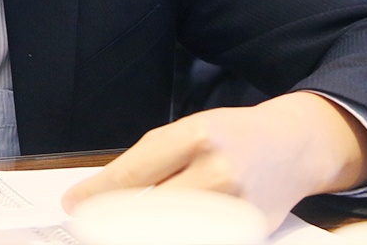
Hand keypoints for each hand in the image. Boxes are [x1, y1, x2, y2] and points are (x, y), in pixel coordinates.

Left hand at [61, 92, 366, 230]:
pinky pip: (200, 236)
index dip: (96, 194)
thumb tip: (102, 193)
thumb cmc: (232, 136)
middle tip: (93, 224)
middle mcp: (217, 172)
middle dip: (114, 221)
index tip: (74, 204)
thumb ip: (150, 162)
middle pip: (148, 210)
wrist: (292, 147)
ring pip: (171, 230)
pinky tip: (157, 231)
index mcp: (196, 137)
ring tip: (123, 228)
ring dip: (141, 231)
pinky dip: (174, 234)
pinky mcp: (248, 232)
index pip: (132, 175)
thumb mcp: (189, 131)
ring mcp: (235, 208)